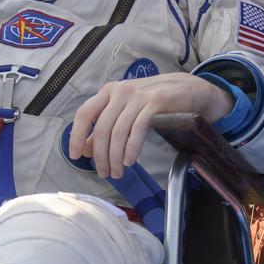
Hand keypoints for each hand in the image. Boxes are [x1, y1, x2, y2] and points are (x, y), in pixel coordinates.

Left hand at [67, 72, 231, 178]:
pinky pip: (138, 129)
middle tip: (104, 173)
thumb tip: (86, 148)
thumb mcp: (126, 111)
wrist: (188, 90)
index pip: (84, 114)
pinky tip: (129, 160)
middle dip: (101, 155)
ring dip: (115, 156)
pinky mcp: (156, 103)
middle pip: (102, 128)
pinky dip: (131, 148)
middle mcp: (120, 91)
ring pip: (119, 131)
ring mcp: (138, 96)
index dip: (77, 136)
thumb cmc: (154, 103)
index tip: (75, 156)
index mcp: (108, 92)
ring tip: (117, 172)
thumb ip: (105, 127)